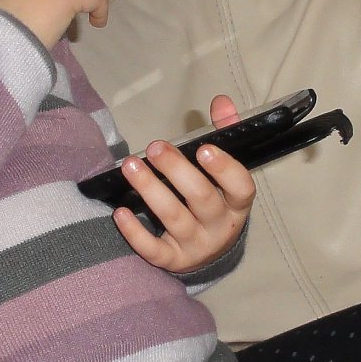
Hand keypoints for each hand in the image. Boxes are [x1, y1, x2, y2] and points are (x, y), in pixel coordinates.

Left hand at [113, 95, 255, 272]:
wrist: (210, 253)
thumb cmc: (216, 200)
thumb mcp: (224, 172)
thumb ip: (224, 134)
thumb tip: (220, 101)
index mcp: (237, 204)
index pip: (241, 187)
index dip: (225, 169)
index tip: (204, 148)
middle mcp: (220, 227)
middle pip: (202, 199)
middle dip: (178, 171)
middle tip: (155, 147)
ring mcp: (196, 246)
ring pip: (174, 219)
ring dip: (151, 190)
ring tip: (130, 166)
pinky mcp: (173, 261)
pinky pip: (154, 250)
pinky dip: (135, 233)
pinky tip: (119, 212)